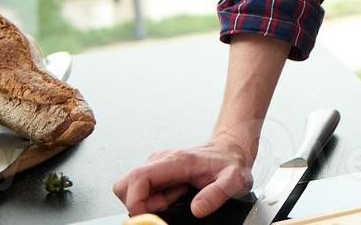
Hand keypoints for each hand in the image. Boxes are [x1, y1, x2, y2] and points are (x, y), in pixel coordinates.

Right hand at [112, 134, 253, 217]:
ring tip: (177, 197)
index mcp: (175, 161)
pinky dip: (155, 200)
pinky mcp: (158, 172)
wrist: (232, 149)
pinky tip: (176, 195)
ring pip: (132, 189)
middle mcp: (160, 160)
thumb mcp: (235, 180)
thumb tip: (196, 209)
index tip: (156, 212)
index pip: (137, 178)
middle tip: (167, 205)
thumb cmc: (231, 162)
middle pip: (125, 185)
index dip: (138, 202)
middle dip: (140, 203)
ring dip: (150, 202)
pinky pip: (144, 190)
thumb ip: (217, 194)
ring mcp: (157, 165)